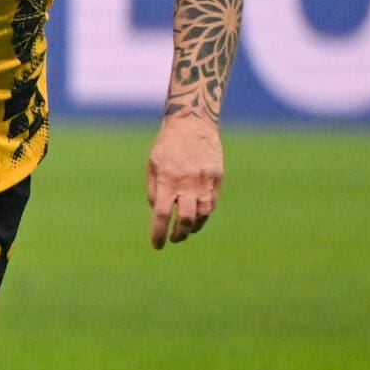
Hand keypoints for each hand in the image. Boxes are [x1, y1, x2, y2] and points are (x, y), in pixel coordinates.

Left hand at [146, 112, 222, 248]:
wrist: (192, 124)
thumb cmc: (167, 146)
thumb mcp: (152, 166)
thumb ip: (155, 190)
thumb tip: (159, 212)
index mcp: (168, 180)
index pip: (163, 214)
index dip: (159, 233)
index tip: (157, 245)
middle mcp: (188, 183)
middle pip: (187, 219)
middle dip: (180, 234)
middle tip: (174, 238)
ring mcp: (205, 181)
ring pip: (204, 214)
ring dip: (195, 227)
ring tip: (187, 231)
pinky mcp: (217, 178)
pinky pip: (212, 202)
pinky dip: (205, 213)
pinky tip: (198, 217)